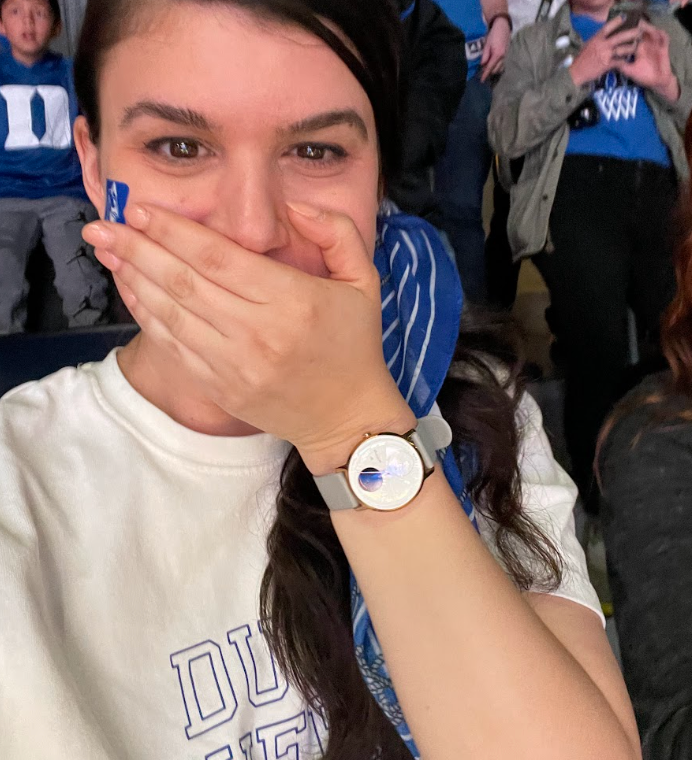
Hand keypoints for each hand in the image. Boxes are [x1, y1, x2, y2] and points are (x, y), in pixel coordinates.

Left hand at [83, 204, 414, 473]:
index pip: (219, 257)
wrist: (346, 417)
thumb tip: (292, 206)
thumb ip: (336, 232)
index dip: (174, 231)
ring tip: (105, 250)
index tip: (141, 209)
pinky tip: (131, 291)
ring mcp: (235, 366)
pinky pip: (174, 347)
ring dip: (133, 279)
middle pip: (184, 282)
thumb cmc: (354, 345)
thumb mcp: (364, 281)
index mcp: (292, 301)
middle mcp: (258, 333)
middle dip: (138, 248)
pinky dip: (147, 317)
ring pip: (171, 314)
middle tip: (102, 224)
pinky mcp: (221, 388)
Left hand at [481, 16, 510, 81]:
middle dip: (489, 73)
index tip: (481, 80)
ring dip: (494, 71)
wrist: (503, 26)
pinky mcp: (507, 55)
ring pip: (500, 69)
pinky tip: (493, 65)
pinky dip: (497, 67)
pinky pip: (502, 65)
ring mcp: (506, 56)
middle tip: (482, 73)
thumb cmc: (494, 34)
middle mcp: (503, 57)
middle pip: (495, 70)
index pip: (490, 68)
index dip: (485, 75)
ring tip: (487, 70)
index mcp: (498, 54)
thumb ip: (485, 56)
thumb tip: (482, 65)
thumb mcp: (487, 44)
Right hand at [569, 16, 641, 86]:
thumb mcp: (588, 45)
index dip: (617, 21)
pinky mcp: (607, 65)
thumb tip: (606, 35)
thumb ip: (598, 40)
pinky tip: (628, 61)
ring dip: (631, 47)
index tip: (625, 17)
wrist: (576, 73)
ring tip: (636, 46)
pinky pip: (619, 62)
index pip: (608, 27)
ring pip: (622, 49)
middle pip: (620, 36)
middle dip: (631, 33)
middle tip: (639, 31)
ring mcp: (605, 55)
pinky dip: (624, 61)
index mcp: (596, 39)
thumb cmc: (581, 60)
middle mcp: (602, 45)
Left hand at [615, 21, 679, 101]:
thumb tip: (610, 63)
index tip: (620, 28)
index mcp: (638, 49)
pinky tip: (656, 32)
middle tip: (632, 21)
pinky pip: (664, 38)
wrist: (657, 82)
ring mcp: (655, 45)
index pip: (632, 38)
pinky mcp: (664, 48)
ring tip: (642, 25)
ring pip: (652, 32)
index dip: (628, 32)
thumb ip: (621, 66)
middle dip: (637, 26)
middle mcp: (646, 45)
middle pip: (642, 31)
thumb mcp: (630, 71)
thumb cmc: (643, 76)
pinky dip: (661, 34)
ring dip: (648, 28)